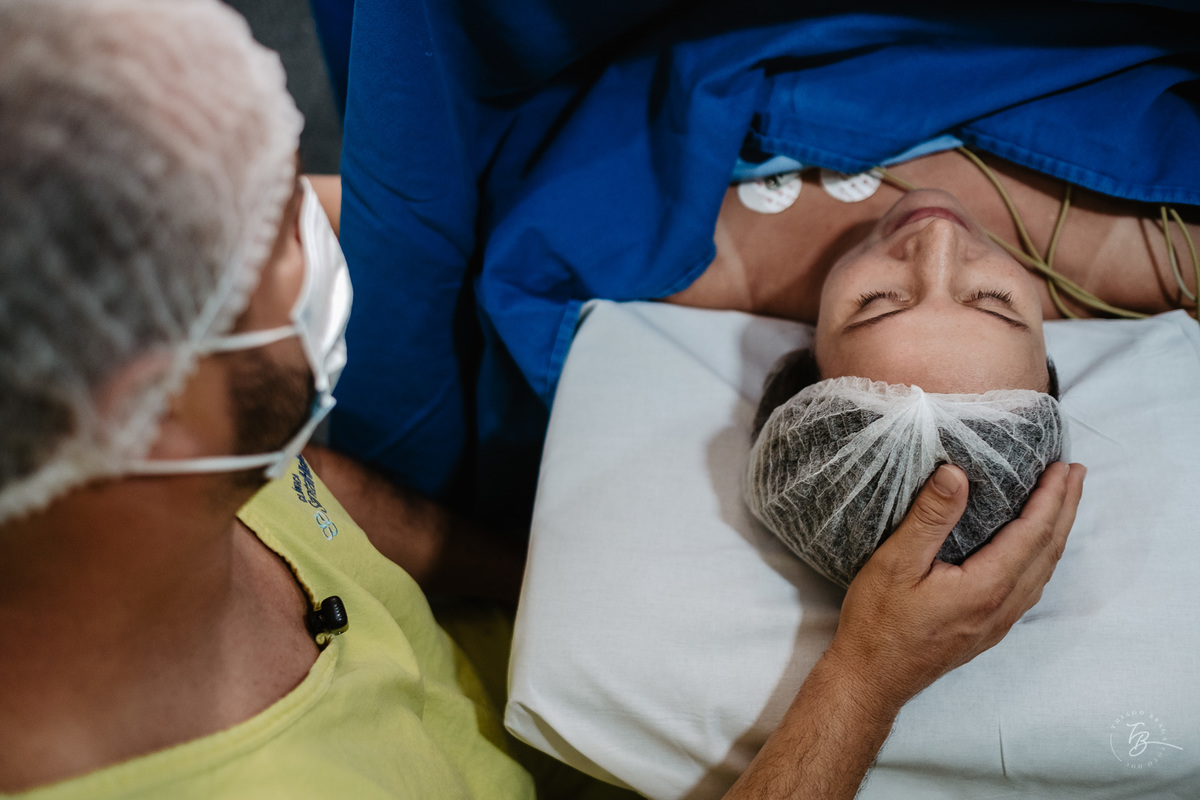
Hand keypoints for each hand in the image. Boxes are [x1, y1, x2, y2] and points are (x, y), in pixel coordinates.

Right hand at [826, 461, 1085, 714]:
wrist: (872, 679)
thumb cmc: (877, 622)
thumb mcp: (895, 563)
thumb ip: (929, 519)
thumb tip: (956, 474)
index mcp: (987, 586)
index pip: (1033, 532)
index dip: (1051, 497)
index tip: (1061, 466)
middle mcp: (1003, 606)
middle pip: (1048, 550)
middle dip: (1065, 508)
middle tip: (1075, 472)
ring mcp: (998, 621)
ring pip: (1042, 570)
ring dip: (1056, 531)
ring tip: (1061, 503)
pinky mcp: (988, 629)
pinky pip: (1030, 585)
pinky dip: (1041, 555)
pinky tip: (1033, 548)